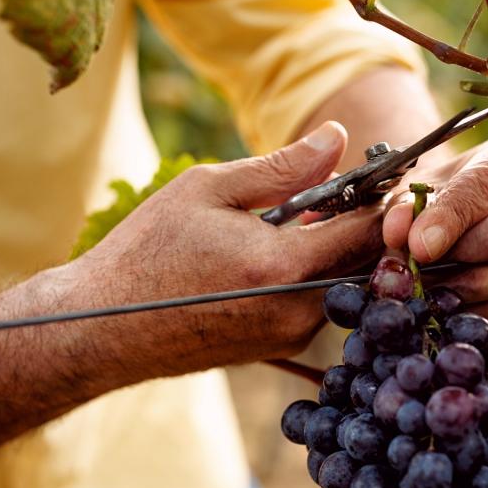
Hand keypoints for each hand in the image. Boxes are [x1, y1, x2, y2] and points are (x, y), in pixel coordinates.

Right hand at [64, 122, 382, 376]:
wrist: (104, 326)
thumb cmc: (146, 251)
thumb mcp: (207, 189)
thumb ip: (282, 167)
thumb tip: (336, 138)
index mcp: (282, 268)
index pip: (369, 231)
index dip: (384, 198)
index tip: (383, 173)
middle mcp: (297, 312)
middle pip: (366, 262)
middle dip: (364, 224)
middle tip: (341, 190)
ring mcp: (291, 338)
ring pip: (345, 284)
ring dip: (335, 250)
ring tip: (301, 218)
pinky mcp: (280, 349)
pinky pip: (319, 304)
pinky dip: (314, 274)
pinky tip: (277, 251)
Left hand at [383, 135, 487, 331]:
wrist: (476, 218)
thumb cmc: (448, 194)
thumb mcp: (423, 188)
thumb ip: (406, 206)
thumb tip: (398, 234)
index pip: (484, 189)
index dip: (447, 220)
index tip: (418, 247)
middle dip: (449, 257)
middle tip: (413, 269)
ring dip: (450, 290)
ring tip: (419, 286)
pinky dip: (463, 314)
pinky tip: (441, 304)